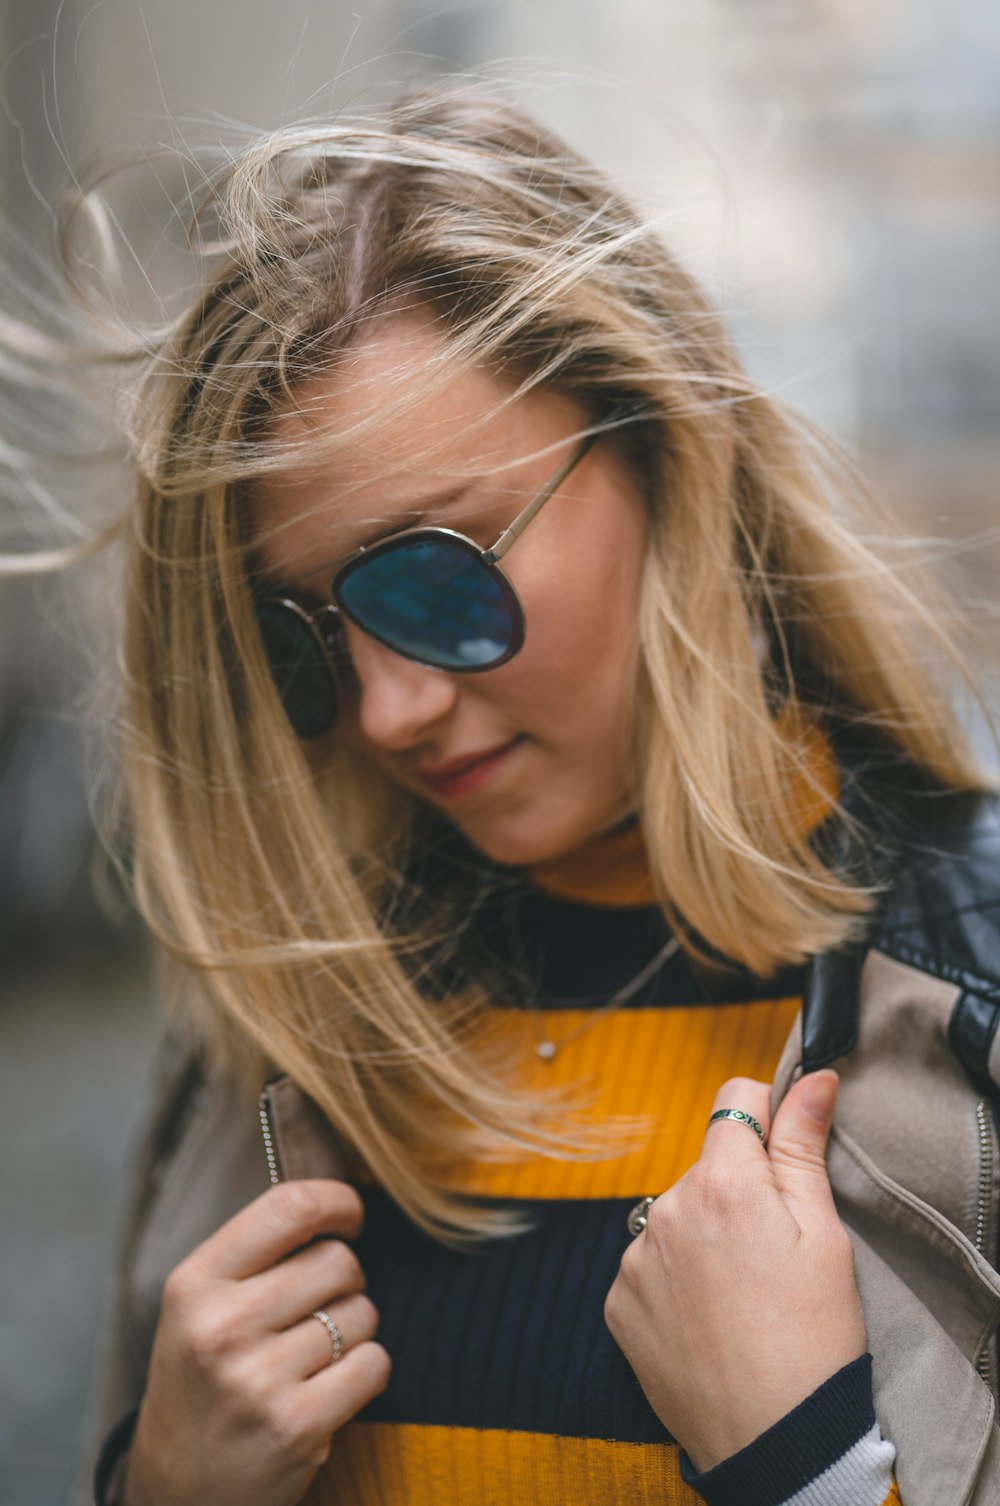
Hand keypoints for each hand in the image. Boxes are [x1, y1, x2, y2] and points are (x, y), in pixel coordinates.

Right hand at [123, 1180, 389, 1505]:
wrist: (176, 1493)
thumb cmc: (202, 1382)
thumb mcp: (200, 1307)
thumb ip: (256, 1254)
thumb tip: (337, 1204)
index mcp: (195, 1284)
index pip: (288, 1206)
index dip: (337, 1202)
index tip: (349, 1217)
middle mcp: (222, 1327)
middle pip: (337, 1261)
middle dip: (345, 1280)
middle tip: (319, 1310)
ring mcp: (259, 1380)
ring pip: (362, 1312)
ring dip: (355, 1330)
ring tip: (313, 1358)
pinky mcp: (297, 1426)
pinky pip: (375, 1364)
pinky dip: (366, 1372)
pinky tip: (330, 1389)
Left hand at [604, 1070, 865, 1472]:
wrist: (774, 1442)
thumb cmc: (814, 1340)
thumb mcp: (825, 1236)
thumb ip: (803, 1146)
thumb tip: (811, 1077)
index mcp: (723, 1182)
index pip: (735, 1099)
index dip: (766, 1117)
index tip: (784, 1153)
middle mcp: (666, 1207)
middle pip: (706, 1166)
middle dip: (736, 1190)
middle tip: (773, 1254)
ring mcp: (635, 1256)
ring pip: (676, 1216)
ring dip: (702, 1237)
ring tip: (742, 1296)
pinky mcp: (618, 1301)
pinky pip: (650, 1265)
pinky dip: (675, 1281)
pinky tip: (709, 1320)